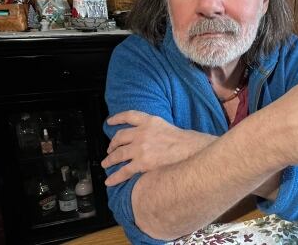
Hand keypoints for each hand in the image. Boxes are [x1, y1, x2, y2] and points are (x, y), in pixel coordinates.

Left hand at [101, 110, 215, 185]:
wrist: (191, 150)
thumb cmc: (185, 140)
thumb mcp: (167, 126)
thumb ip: (154, 128)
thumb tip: (148, 136)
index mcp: (149, 121)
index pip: (129, 116)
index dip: (117, 118)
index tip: (109, 122)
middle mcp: (142, 133)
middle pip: (120, 137)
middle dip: (112, 144)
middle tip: (110, 150)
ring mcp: (141, 148)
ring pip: (118, 154)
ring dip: (110, 160)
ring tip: (106, 164)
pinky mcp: (142, 163)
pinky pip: (124, 171)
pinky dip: (115, 177)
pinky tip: (109, 181)